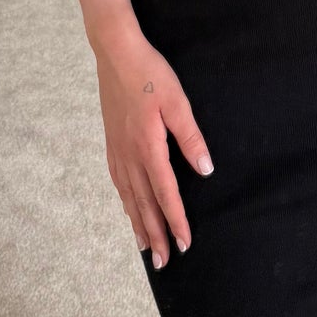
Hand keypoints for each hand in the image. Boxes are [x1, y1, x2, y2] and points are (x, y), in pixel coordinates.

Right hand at [93, 24, 213, 269]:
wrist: (115, 53)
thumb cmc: (150, 74)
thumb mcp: (177, 102)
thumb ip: (191, 138)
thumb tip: (205, 171)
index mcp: (148, 147)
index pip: (165, 194)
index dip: (176, 220)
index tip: (185, 244)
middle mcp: (129, 155)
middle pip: (144, 204)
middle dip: (156, 234)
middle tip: (165, 263)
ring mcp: (117, 150)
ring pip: (129, 197)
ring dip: (139, 224)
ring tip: (147, 248)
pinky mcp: (111, 142)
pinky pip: (118, 182)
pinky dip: (125, 202)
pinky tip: (128, 208)